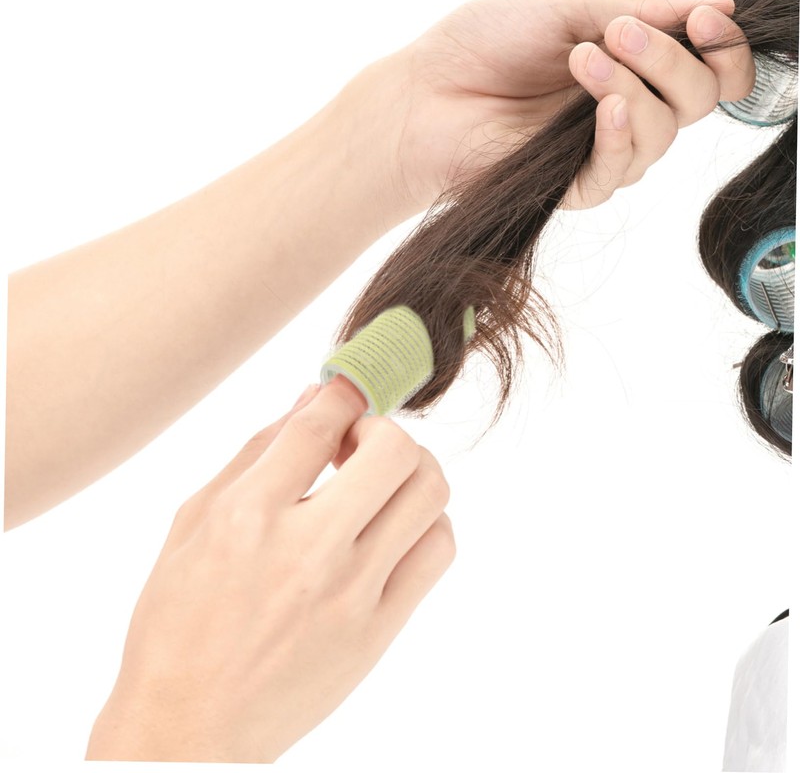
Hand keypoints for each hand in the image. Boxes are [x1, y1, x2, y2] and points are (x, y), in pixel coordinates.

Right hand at [86, 376, 453, 762]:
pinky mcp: (379, 630)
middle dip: (382, 428)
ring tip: (381, 484)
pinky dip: (425, 522)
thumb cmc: (178, 622)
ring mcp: (351, 593)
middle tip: (359, 444)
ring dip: (412, 470)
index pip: (319, 424)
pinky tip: (392, 529)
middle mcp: (307, 549)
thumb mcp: (192, 523)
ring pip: (429, 494)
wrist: (192, 727)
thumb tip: (311, 398)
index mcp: (247, 516)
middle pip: (393, 449)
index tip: (346, 391)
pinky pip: (437, 551)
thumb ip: (255, 454)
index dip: (342, 392)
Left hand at [391, 0, 754, 208]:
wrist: (425, 93)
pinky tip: (603, 107)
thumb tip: (716, 8)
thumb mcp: (566, 6)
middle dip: (674, 61)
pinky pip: (619, 171)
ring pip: (663, 136)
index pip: (709, 68)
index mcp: (631, 63)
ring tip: (583, 58)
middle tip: (620, 35)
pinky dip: (619, 134)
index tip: (705, 18)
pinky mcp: (572, 185)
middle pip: (698, 101)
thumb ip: (638, 8)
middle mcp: (624, 108)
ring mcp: (599, 149)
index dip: (724, 47)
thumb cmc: (484, 44)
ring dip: (635, 89)